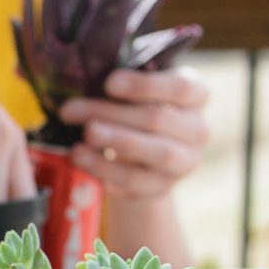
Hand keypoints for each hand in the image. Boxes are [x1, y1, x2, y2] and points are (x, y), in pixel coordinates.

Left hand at [59, 66, 208, 199]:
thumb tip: (82, 82)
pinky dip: (107, 171)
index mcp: (196, 97)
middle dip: (110, 114)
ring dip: (113, 144)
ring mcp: (184, 162)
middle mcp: (198, 130)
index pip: (181, 88)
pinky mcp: (163, 186)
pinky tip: (83, 161)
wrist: (144, 158)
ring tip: (77, 143)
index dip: (145, 85)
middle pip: (158, 120)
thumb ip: (121, 87)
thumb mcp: (135, 93)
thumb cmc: (138, 110)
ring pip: (155, 154)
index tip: (108, 83)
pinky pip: (136, 182)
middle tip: (71, 111)